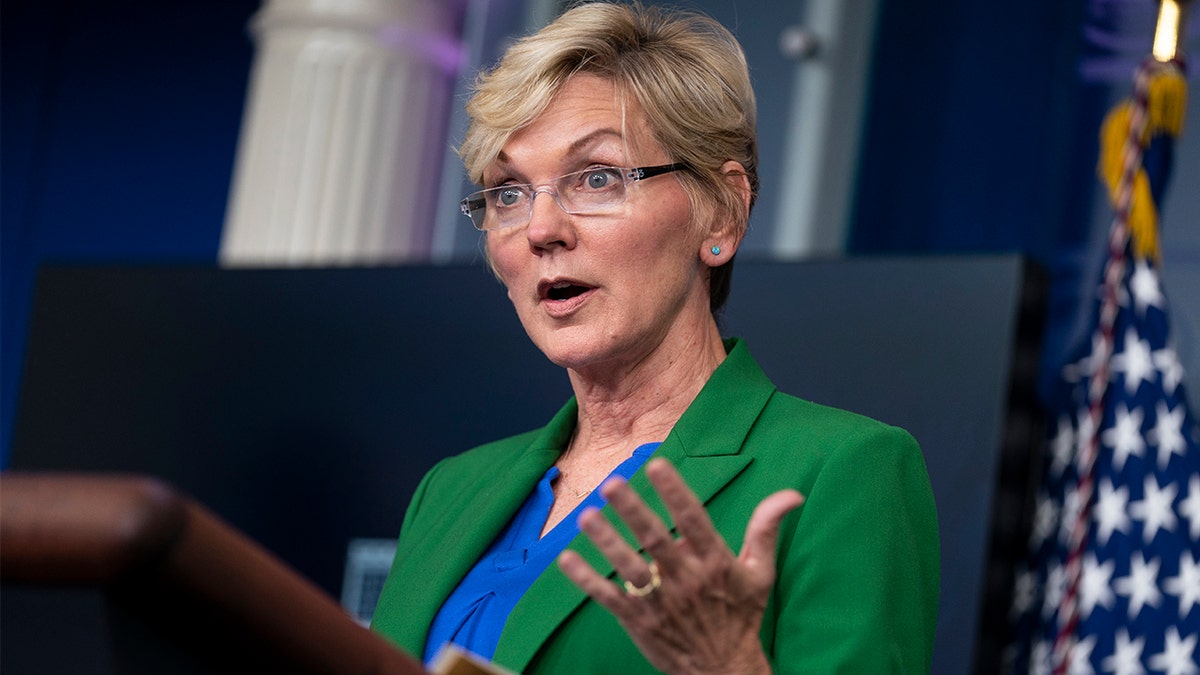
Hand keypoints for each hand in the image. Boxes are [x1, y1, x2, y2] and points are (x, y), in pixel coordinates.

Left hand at [557, 457, 803, 674]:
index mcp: (715, 562)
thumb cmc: (742, 615)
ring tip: (585, 516)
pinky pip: (608, 598)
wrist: (725, 672)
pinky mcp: (639, 621)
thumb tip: (792, 494)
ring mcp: (660, 602)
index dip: (675, 492)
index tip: (657, 465)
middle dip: (632, 510)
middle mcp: (686, 579)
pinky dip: (586, 580)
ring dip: (606, 542)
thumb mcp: (761, 573)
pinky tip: (566, 559)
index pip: (694, 520)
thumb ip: (766, 529)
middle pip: (655, 539)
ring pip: (629, 568)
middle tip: (611, 484)